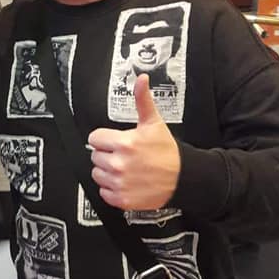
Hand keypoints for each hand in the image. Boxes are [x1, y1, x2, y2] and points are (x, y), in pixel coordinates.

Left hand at [88, 74, 179, 210]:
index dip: (105, 138)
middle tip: (123, 155)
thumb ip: (142, 100)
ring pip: (97, 174)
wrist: (183, 178)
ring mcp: (120, 183)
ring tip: (124, 168)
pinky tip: (125, 182)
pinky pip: (104, 193)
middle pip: (95, 156)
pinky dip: (112, 189)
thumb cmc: (167, 151)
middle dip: (107, 154)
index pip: (95, 138)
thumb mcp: (153, 122)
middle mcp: (119, 164)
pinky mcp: (122, 199)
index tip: (116, 141)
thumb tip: (141, 79)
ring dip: (107, 172)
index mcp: (124, 143)